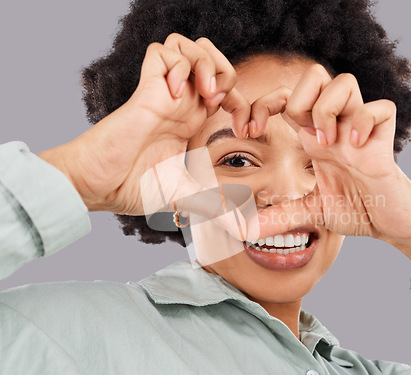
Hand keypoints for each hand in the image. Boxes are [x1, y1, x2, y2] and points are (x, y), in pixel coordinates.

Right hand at [39, 34, 249, 215]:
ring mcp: (163, 95)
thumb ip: (216, 208)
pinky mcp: (145, 91)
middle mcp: (181, 105)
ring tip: (204, 92)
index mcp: (192, 123)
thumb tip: (245, 232)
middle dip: (227, 73)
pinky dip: (175, 63)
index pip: (228, 92)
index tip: (249, 130)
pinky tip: (175, 90)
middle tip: (224, 103)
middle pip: (210, 59)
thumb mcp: (187, 196)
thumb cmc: (133, 188)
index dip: (246, 103)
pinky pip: (161, 52)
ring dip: (205, 63)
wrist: (100, 187)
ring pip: (188, 47)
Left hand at [251, 66, 410, 275]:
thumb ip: (278, 218)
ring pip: (345, 82)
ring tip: (329, 144)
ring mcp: (360, 130)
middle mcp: (335, 127)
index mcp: (314, 138)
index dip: (262, 105)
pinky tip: (357, 148)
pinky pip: (380, 108)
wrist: (390, 223)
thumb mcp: (310, 213)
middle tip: (302, 133)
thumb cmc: (356, 210)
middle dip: (298, 97)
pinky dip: (364, 122)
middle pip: (315, 75)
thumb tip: (244, 230)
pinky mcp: (384, 140)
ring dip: (329, 110)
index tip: (249, 131)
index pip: (285, 99)